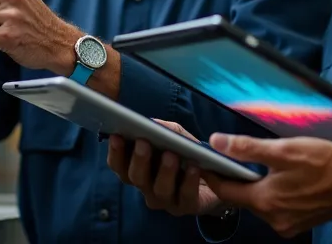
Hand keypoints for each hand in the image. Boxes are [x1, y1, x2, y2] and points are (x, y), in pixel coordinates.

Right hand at [106, 120, 224, 216]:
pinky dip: (189, 181)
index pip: (119, 166)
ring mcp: (167, 201)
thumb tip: (153, 123)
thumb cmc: (188, 154)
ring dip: (164, 171)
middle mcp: (148, 188)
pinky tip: (193, 167)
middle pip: (135, 178)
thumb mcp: (177, 137)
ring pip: (159, 190)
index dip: (115, 153)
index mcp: (139, 171)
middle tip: (143, 143)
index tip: (117, 136)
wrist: (216, 177)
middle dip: (139, 160)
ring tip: (171, 154)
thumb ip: (165, 129)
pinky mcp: (188, 207)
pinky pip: (186, 196)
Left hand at [201, 134, 331, 238]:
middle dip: (237, 180)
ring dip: (258, 187)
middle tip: (233, 159)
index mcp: (265, 201)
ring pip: (261, 203)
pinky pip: (278, 208)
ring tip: (264, 167)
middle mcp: (273, 218)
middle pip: (243, 199)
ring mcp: (288, 224)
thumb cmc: (325, 163)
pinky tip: (284, 181)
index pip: (226, 190)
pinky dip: (275, 195)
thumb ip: (247, 148)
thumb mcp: (283, 150)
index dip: (213, 175)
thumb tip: (218, 142)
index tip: (205, 162)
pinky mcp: (300, 223)